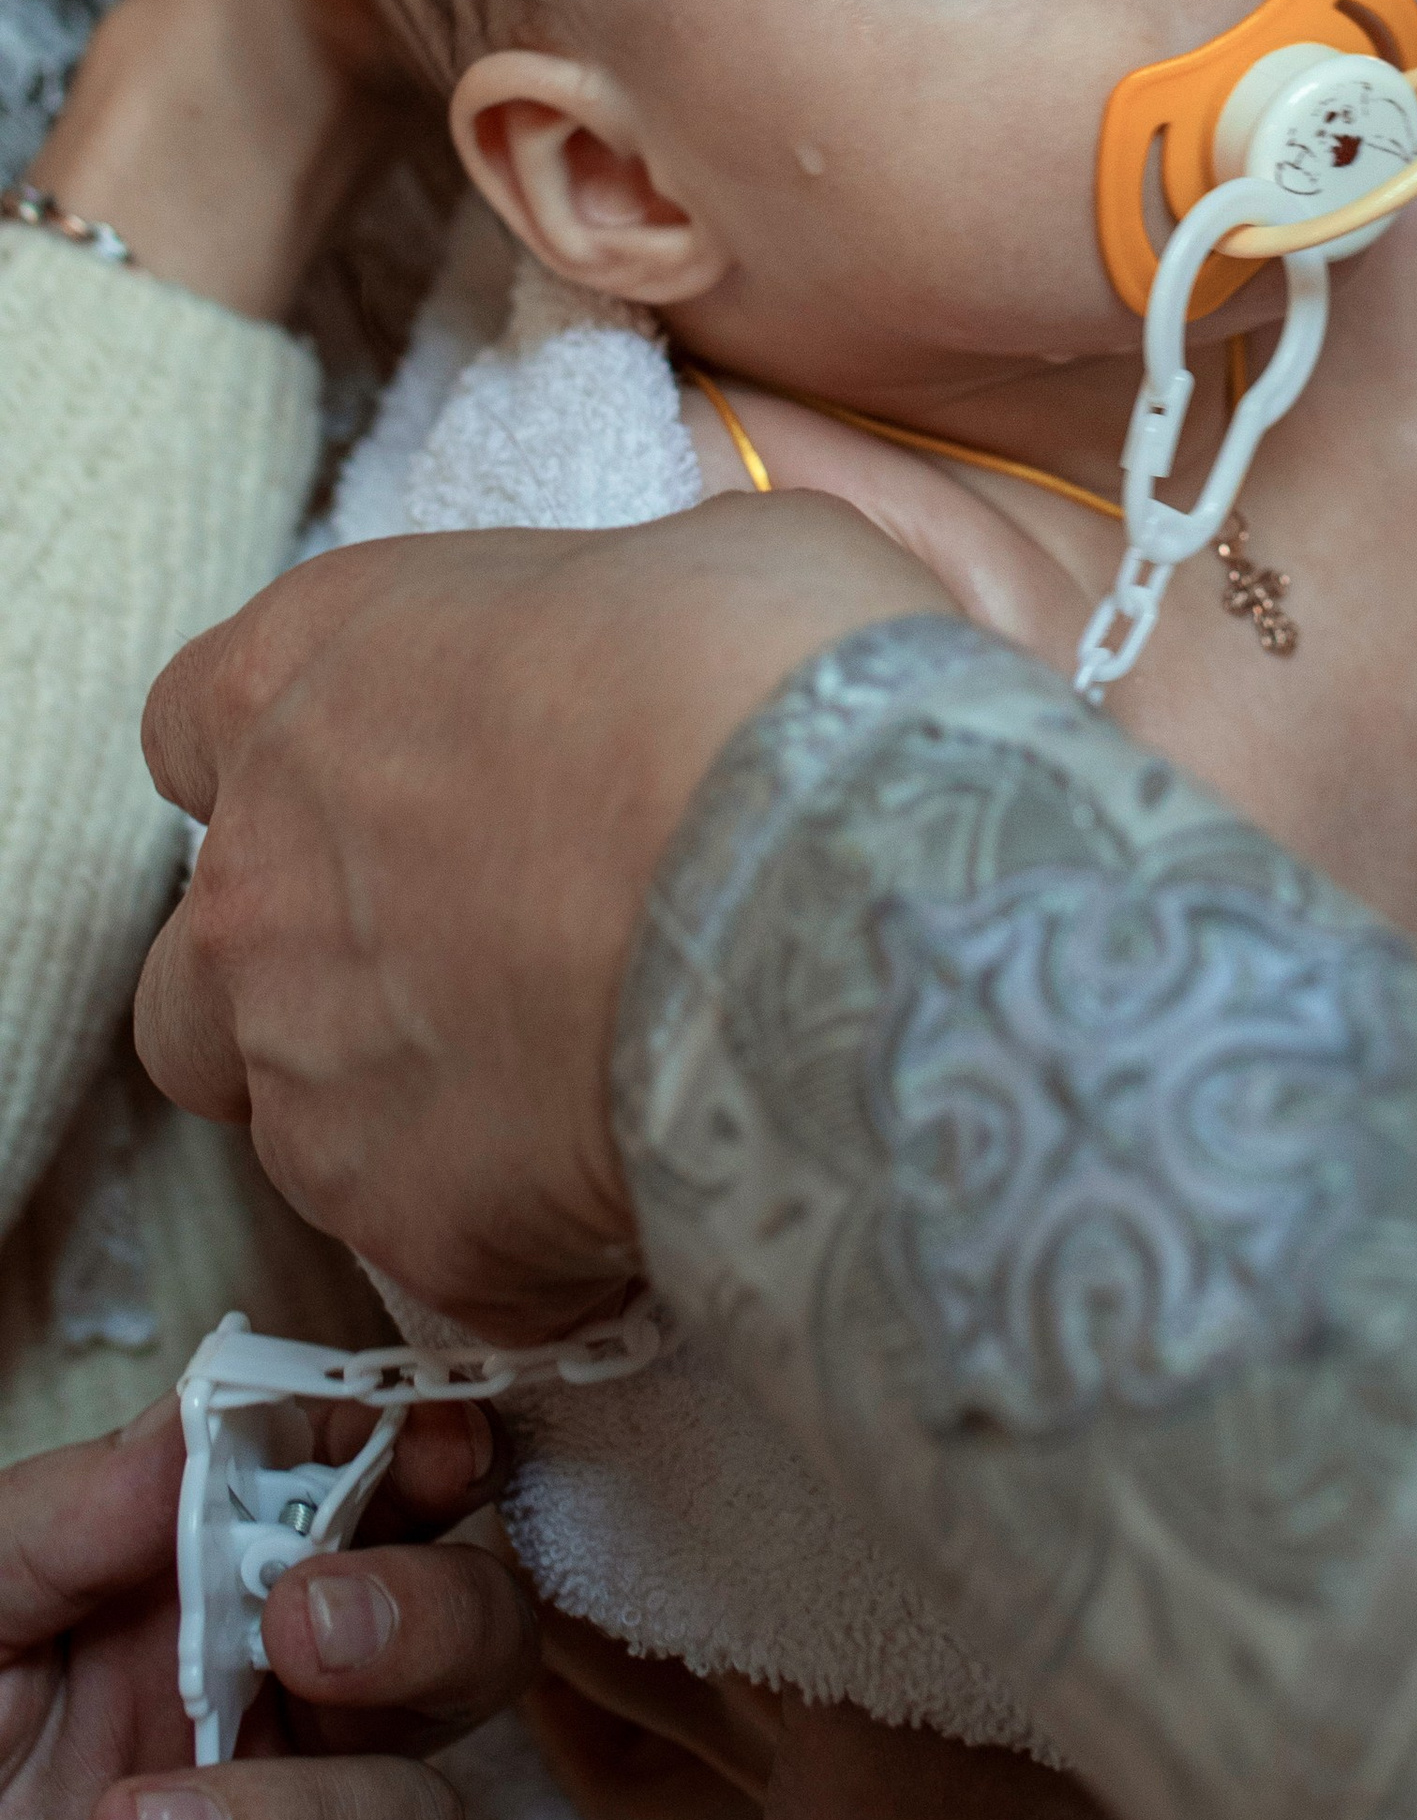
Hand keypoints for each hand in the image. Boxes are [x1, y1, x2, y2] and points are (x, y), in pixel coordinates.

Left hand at [2, 1392, 535, 1819]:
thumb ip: (65, 1519)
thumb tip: (198, 1419)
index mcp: (219, 1576)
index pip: (378, 1482)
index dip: (425, 1446)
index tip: (416, 1439)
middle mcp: (284, 1693)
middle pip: (473, 1626)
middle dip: (430, 1609)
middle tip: (312, 1617)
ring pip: (432, 1798)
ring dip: (325, 1804)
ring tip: (143, 1819)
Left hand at [136, 498, 953, 1338]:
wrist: (818, 877)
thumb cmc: (756, 674)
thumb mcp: (705, 562)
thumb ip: (618, 624)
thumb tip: (675, 656)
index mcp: (304, 674)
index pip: (195, 725)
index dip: (296, 763)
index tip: (401, 779)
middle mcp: (259, 878)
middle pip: (203, 963)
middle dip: (304, 980)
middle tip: (479, 962)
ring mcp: (311, 1068)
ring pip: (303, 1129)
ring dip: (418, 1115)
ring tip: (591, 1088)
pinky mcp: (407, 1222)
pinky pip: (451, 1256)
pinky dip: (533, 1241)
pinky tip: (652, 1185)